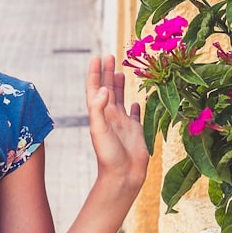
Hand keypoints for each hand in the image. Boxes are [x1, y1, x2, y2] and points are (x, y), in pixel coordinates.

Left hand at [85, 55, 148, 189]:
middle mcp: (110, 116)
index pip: (96, 88)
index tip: (97, 56)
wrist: (123, 177)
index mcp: (100, 114)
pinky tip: (136, 99)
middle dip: (108, 73)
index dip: (96, 73)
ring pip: (120, 99)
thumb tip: (103, 89)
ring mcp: (123, 123)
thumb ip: (99, 110)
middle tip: (111, 56)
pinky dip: (135, 105)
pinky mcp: (135, 131)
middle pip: (108, 89)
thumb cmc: (109, 156)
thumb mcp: (100, 131)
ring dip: (120, 85)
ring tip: (122, 71)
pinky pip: (135, 114)